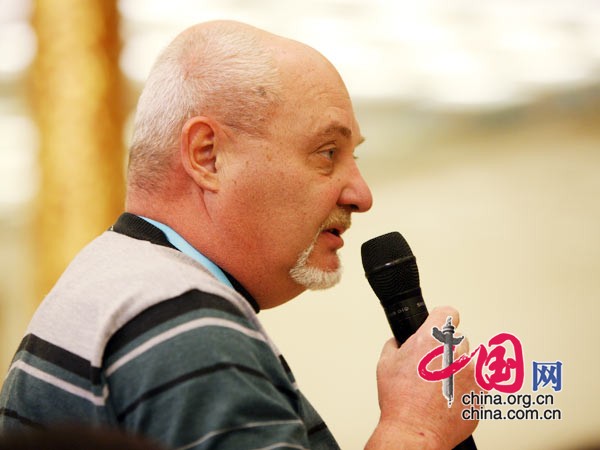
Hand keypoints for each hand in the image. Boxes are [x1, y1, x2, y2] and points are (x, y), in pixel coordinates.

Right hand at [366, 306, 478, 449]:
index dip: (442, 318)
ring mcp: (471, 371)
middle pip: (458, 339)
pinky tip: (449, 397)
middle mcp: (455, 351)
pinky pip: (477, 382)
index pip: (448, 312)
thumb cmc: (400, 401)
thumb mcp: (385, 364)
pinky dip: (466, 387)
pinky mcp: (481, 391)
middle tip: (433, 367)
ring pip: (468, 361)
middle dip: (447, 350)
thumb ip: (396, 344)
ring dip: (458, 368)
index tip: (441, 323)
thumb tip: (400, 341)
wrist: (415, 430)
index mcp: (431, 339)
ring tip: (441, 385)